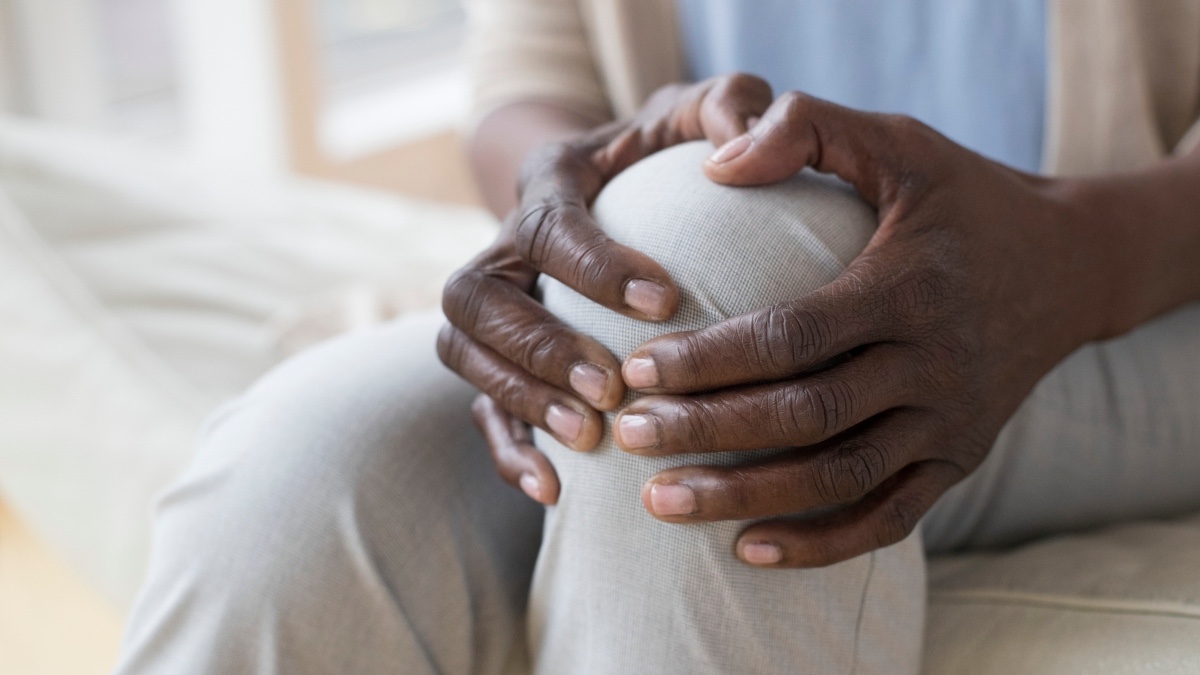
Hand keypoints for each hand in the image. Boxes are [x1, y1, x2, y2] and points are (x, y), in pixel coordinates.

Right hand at [439, 75, 773, 503]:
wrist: (623, 186)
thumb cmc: (672, 155)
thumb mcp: (703, 114)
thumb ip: (731, 106)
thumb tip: (739, 155)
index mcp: (550, 182)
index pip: (549, 225)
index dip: (596, 266)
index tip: (667, 302)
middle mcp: (504, 245)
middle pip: (475, 296)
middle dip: (540, 346)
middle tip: (613, 387)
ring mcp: (495, 306)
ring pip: (461, 352)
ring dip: (518, 398)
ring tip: (586, 437)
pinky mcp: (501, 356)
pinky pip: (479, 406)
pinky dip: (508, 448)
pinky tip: (556, 489)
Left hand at [612, 91, 1127, 566]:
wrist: (1073, 264)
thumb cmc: (965, 199)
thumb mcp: (898, 142)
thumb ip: (807, 130)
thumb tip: (714, 165)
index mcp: (907, 286)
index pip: (794, 335)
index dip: (711, 359)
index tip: (637, 369)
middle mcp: (934, 363)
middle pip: (806, 415)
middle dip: (708, 432)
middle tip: (628, 437)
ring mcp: (951, 421)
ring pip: (839, 478)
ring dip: (748, 498)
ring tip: (661, 503)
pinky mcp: (960, 460)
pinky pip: (890, 519)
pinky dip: (822, 544)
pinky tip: (750, 551)